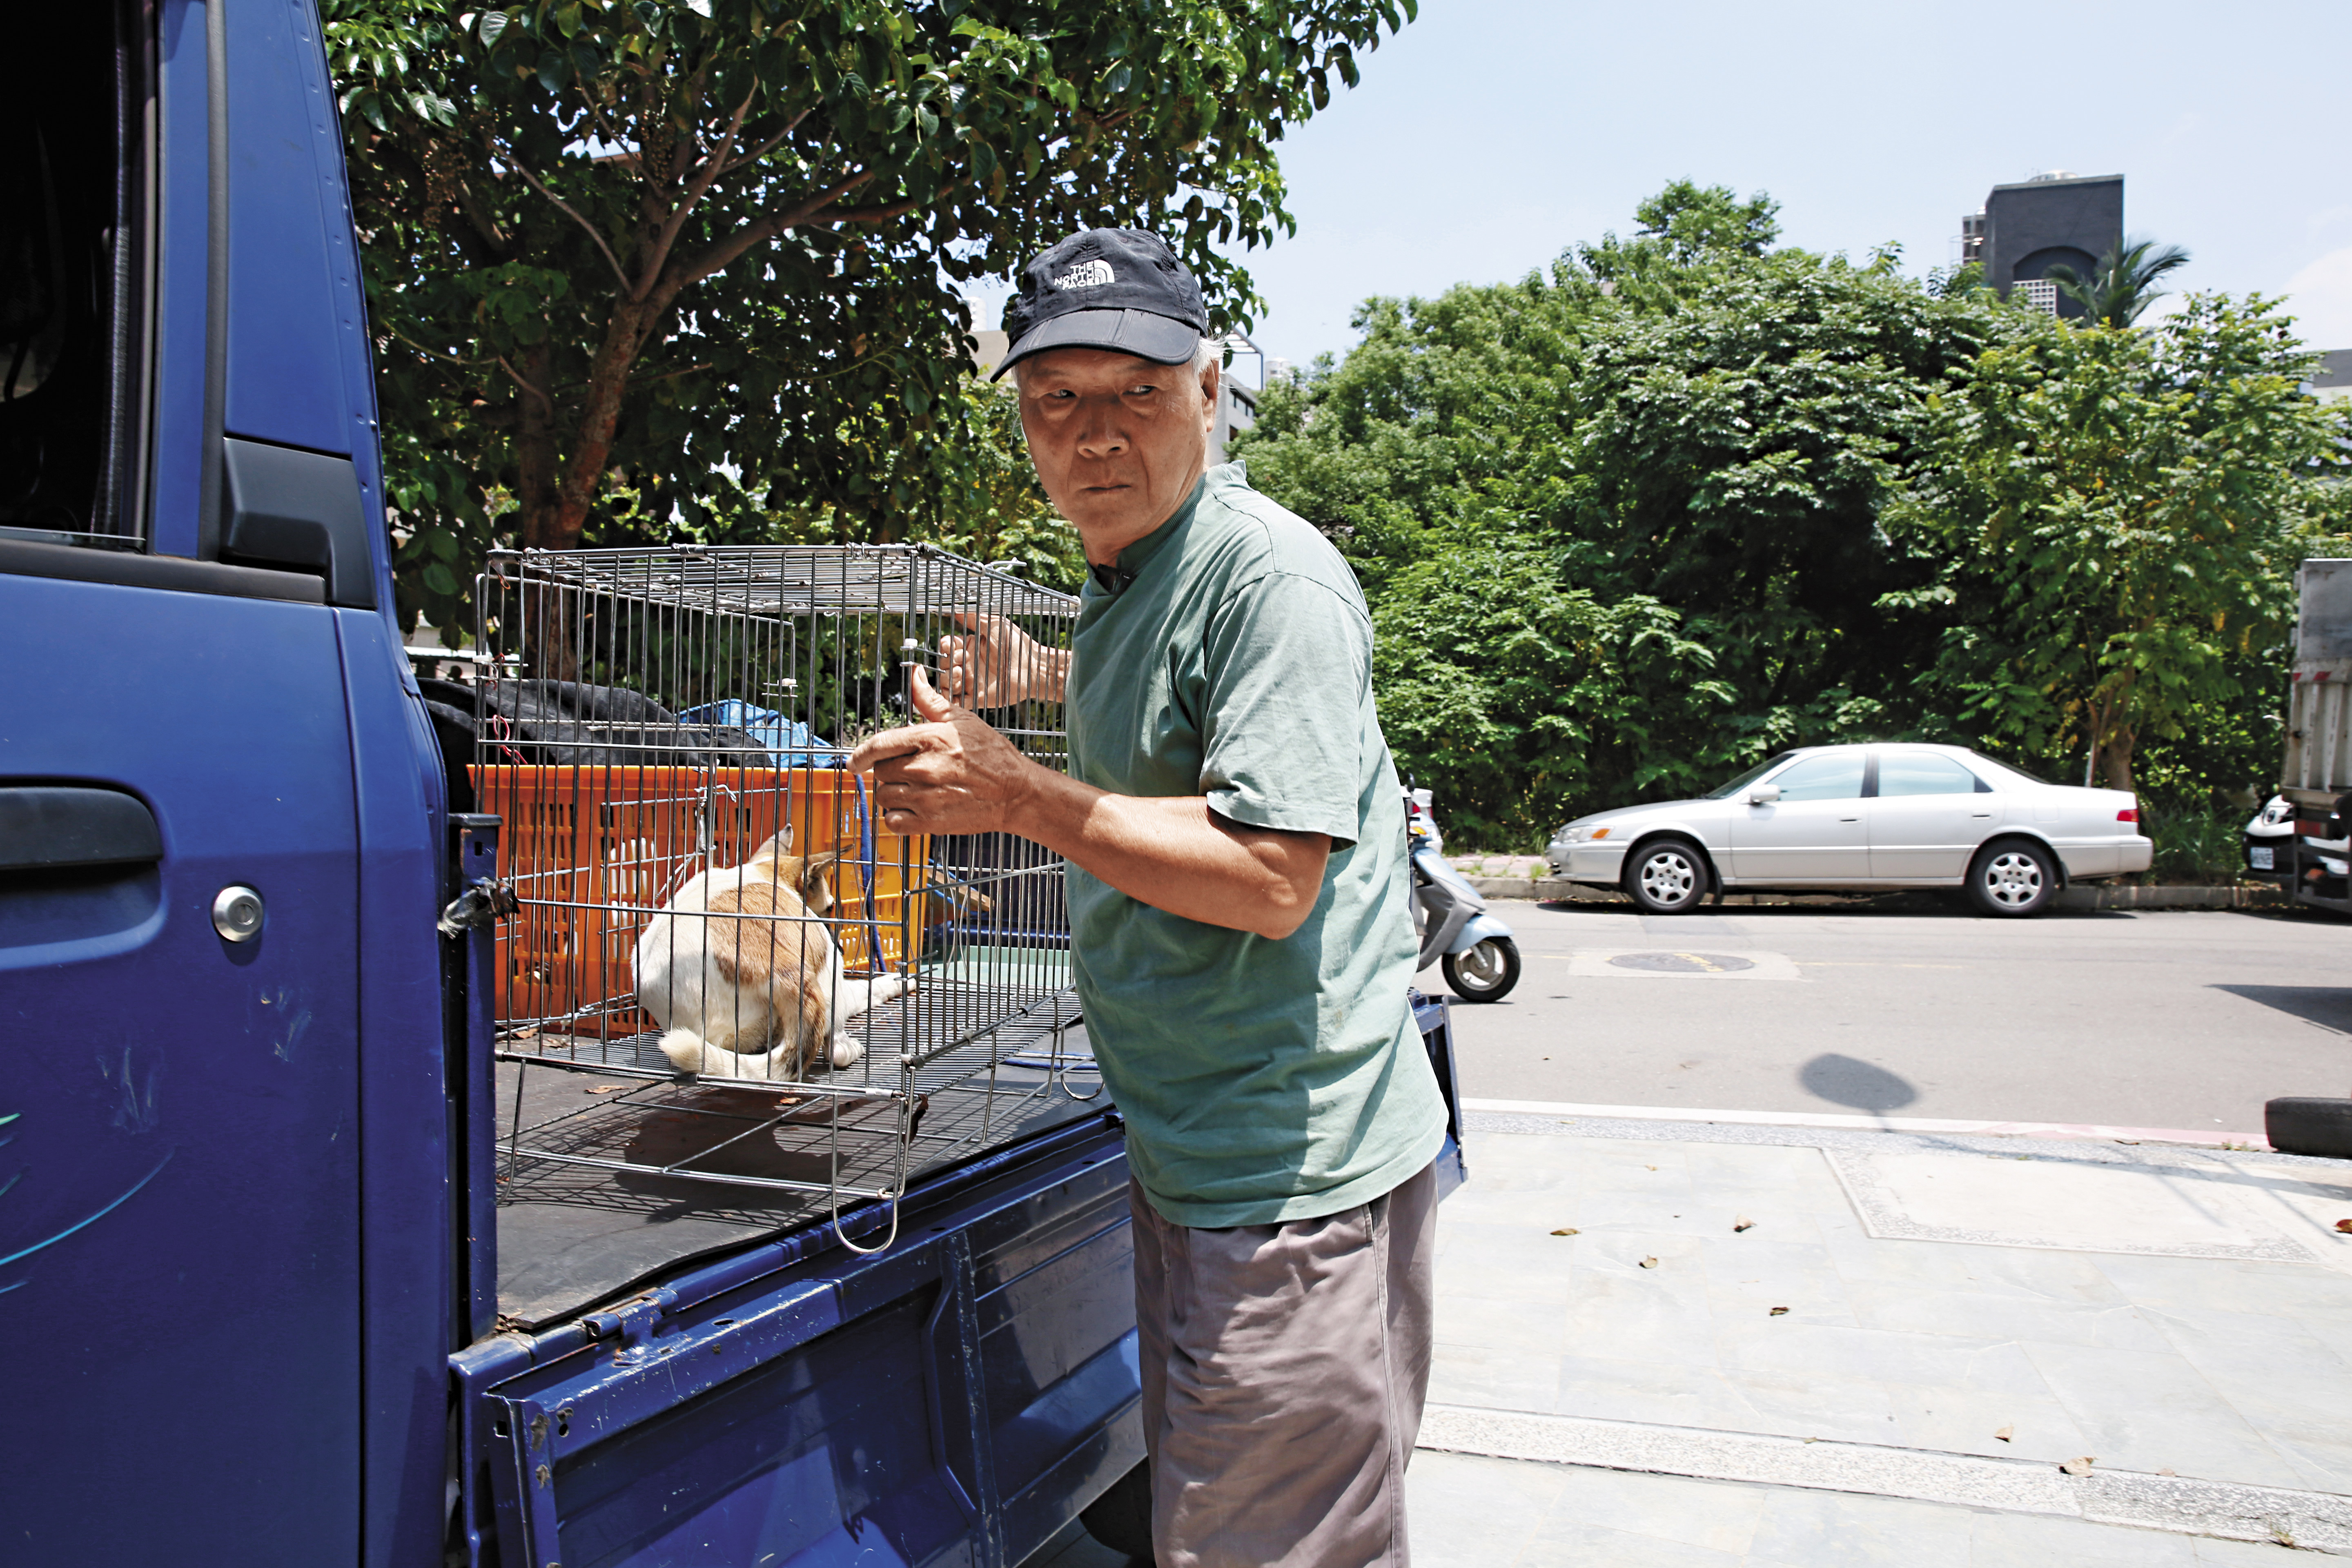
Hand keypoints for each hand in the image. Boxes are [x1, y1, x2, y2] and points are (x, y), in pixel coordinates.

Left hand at [850, 667, 1042, 836]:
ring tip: (914, 791)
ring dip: (893, 795)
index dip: (861, 754)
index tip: (854, 762)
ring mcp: (926, 797)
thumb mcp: (961, 720)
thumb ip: (930, 700)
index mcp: (929, 739)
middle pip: (880, 772)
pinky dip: (897, 818)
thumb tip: (914, 675)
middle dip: (889, 772)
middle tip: (909, 773)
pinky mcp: (931, 822)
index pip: (879, 744)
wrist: (1015, 792)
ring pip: (884, 797)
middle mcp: (924, 768)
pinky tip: (912, 810)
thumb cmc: (991, 754)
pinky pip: (893, 822)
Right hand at [939, 610, 1065, 707]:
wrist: (1032, 667)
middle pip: (944, 664)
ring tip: (960, 673)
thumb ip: (973, 618)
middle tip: (961, 660)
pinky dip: (952, 696)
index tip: (951, 644)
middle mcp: (969, 664)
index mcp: (971, 647)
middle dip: (947, 662)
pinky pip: (957, 700)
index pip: (947, 647)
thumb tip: (956, 609)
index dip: (946, 646)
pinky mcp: (976, 698)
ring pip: (946, 683)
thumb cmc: (1016, 644)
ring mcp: (971, 681)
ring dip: (948, 678)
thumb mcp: (994, 625)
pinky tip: (959, 688)